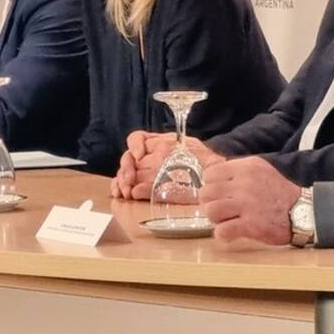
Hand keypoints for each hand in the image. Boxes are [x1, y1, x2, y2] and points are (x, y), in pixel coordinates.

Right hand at [110, 131, 224, 199]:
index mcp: (161, 144)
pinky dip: (118, 188)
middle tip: (129, 182)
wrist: (214, 182)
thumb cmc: (208, 166)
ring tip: (125, 192)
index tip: (140, 156)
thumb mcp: (200, 154)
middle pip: (129, 159)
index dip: (136, 146)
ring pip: (124, 172)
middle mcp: (150, 156)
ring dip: (121, 181)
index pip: (139, 139)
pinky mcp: (142, 187)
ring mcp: (144, 172)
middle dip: (126, 170)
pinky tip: (119, 194)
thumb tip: (174, 162)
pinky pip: (125, 185)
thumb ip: (187, 156)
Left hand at [199, 156, 299, 245]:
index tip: (218, 193)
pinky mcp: (251, 225)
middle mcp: (244, 184)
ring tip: (225, 220)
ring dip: (215, 219)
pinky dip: (222, 234)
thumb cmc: (279, 192)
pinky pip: (222, 231)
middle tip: (220, 209)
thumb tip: (212, 175)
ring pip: (211, 211)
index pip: (210, 174)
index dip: (211, 185)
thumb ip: (238, 170)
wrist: (303, 211)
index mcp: (245, 168)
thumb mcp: (260, 170)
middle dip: (210, 203)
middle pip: (206, 193)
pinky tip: (231, 232)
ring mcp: (247, 204)